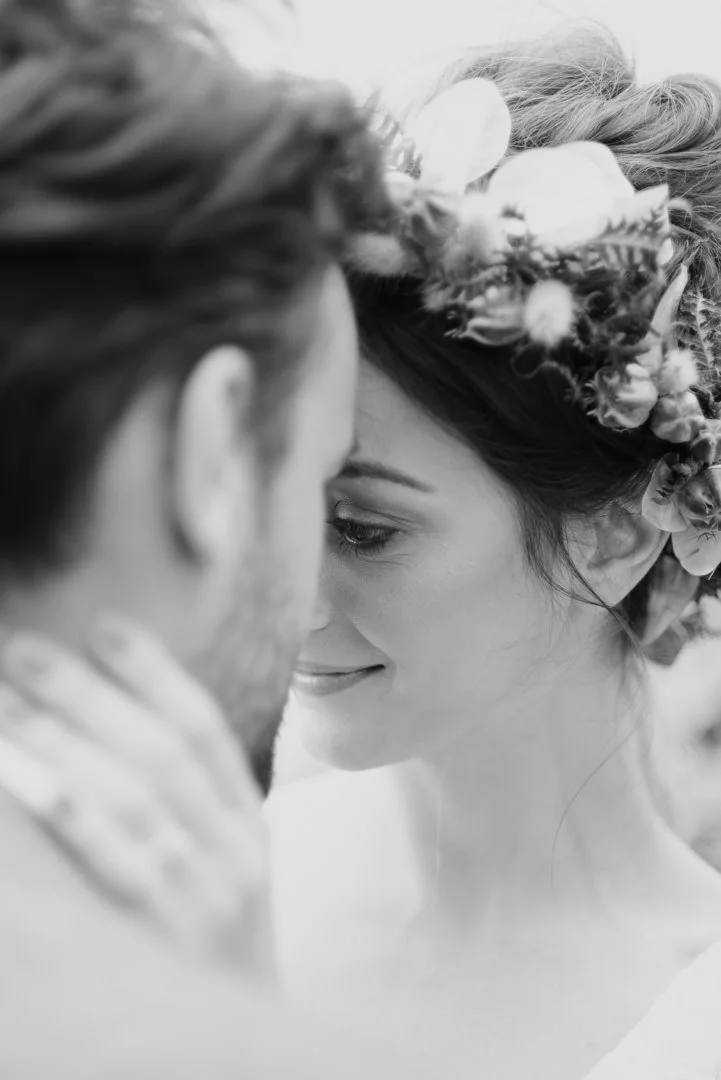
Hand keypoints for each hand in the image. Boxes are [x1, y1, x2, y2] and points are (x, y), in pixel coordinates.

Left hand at [0, 616, 273, 977]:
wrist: (233, 1054)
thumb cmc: (208, 957)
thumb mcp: (223, 879)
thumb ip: (192, 813)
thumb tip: (115, 727)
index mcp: (251, 830)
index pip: (205, 731)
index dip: (155, 673)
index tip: (104, 628)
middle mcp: (236, 855)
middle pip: (161, 753)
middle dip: (89, 694)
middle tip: (25, 651)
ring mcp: (207, 898)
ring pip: (134, 796)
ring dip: (62, 740)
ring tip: (4, 702)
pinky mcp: (168, 942)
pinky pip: (117, 863)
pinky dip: (71, 811)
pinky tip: (25, 774)